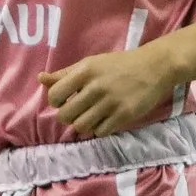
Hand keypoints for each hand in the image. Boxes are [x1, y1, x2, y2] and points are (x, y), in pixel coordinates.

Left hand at [40, 47, 179, 137]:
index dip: (56, 101)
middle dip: (68, 116)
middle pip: (65, 115)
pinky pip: (100, 132)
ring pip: (81, 126)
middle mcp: (96, 87)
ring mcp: (111, 102)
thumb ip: (65, 74)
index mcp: (84, 71)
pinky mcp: (125, 115)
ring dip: (83, 125)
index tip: (64, 100)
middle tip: (77, 111)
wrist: (154, 67)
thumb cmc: (118, 64)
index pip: (54, 95)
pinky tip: (104, 120)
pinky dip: (99, 129)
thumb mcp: (90, 63)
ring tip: (90, 117)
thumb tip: (41, 79)